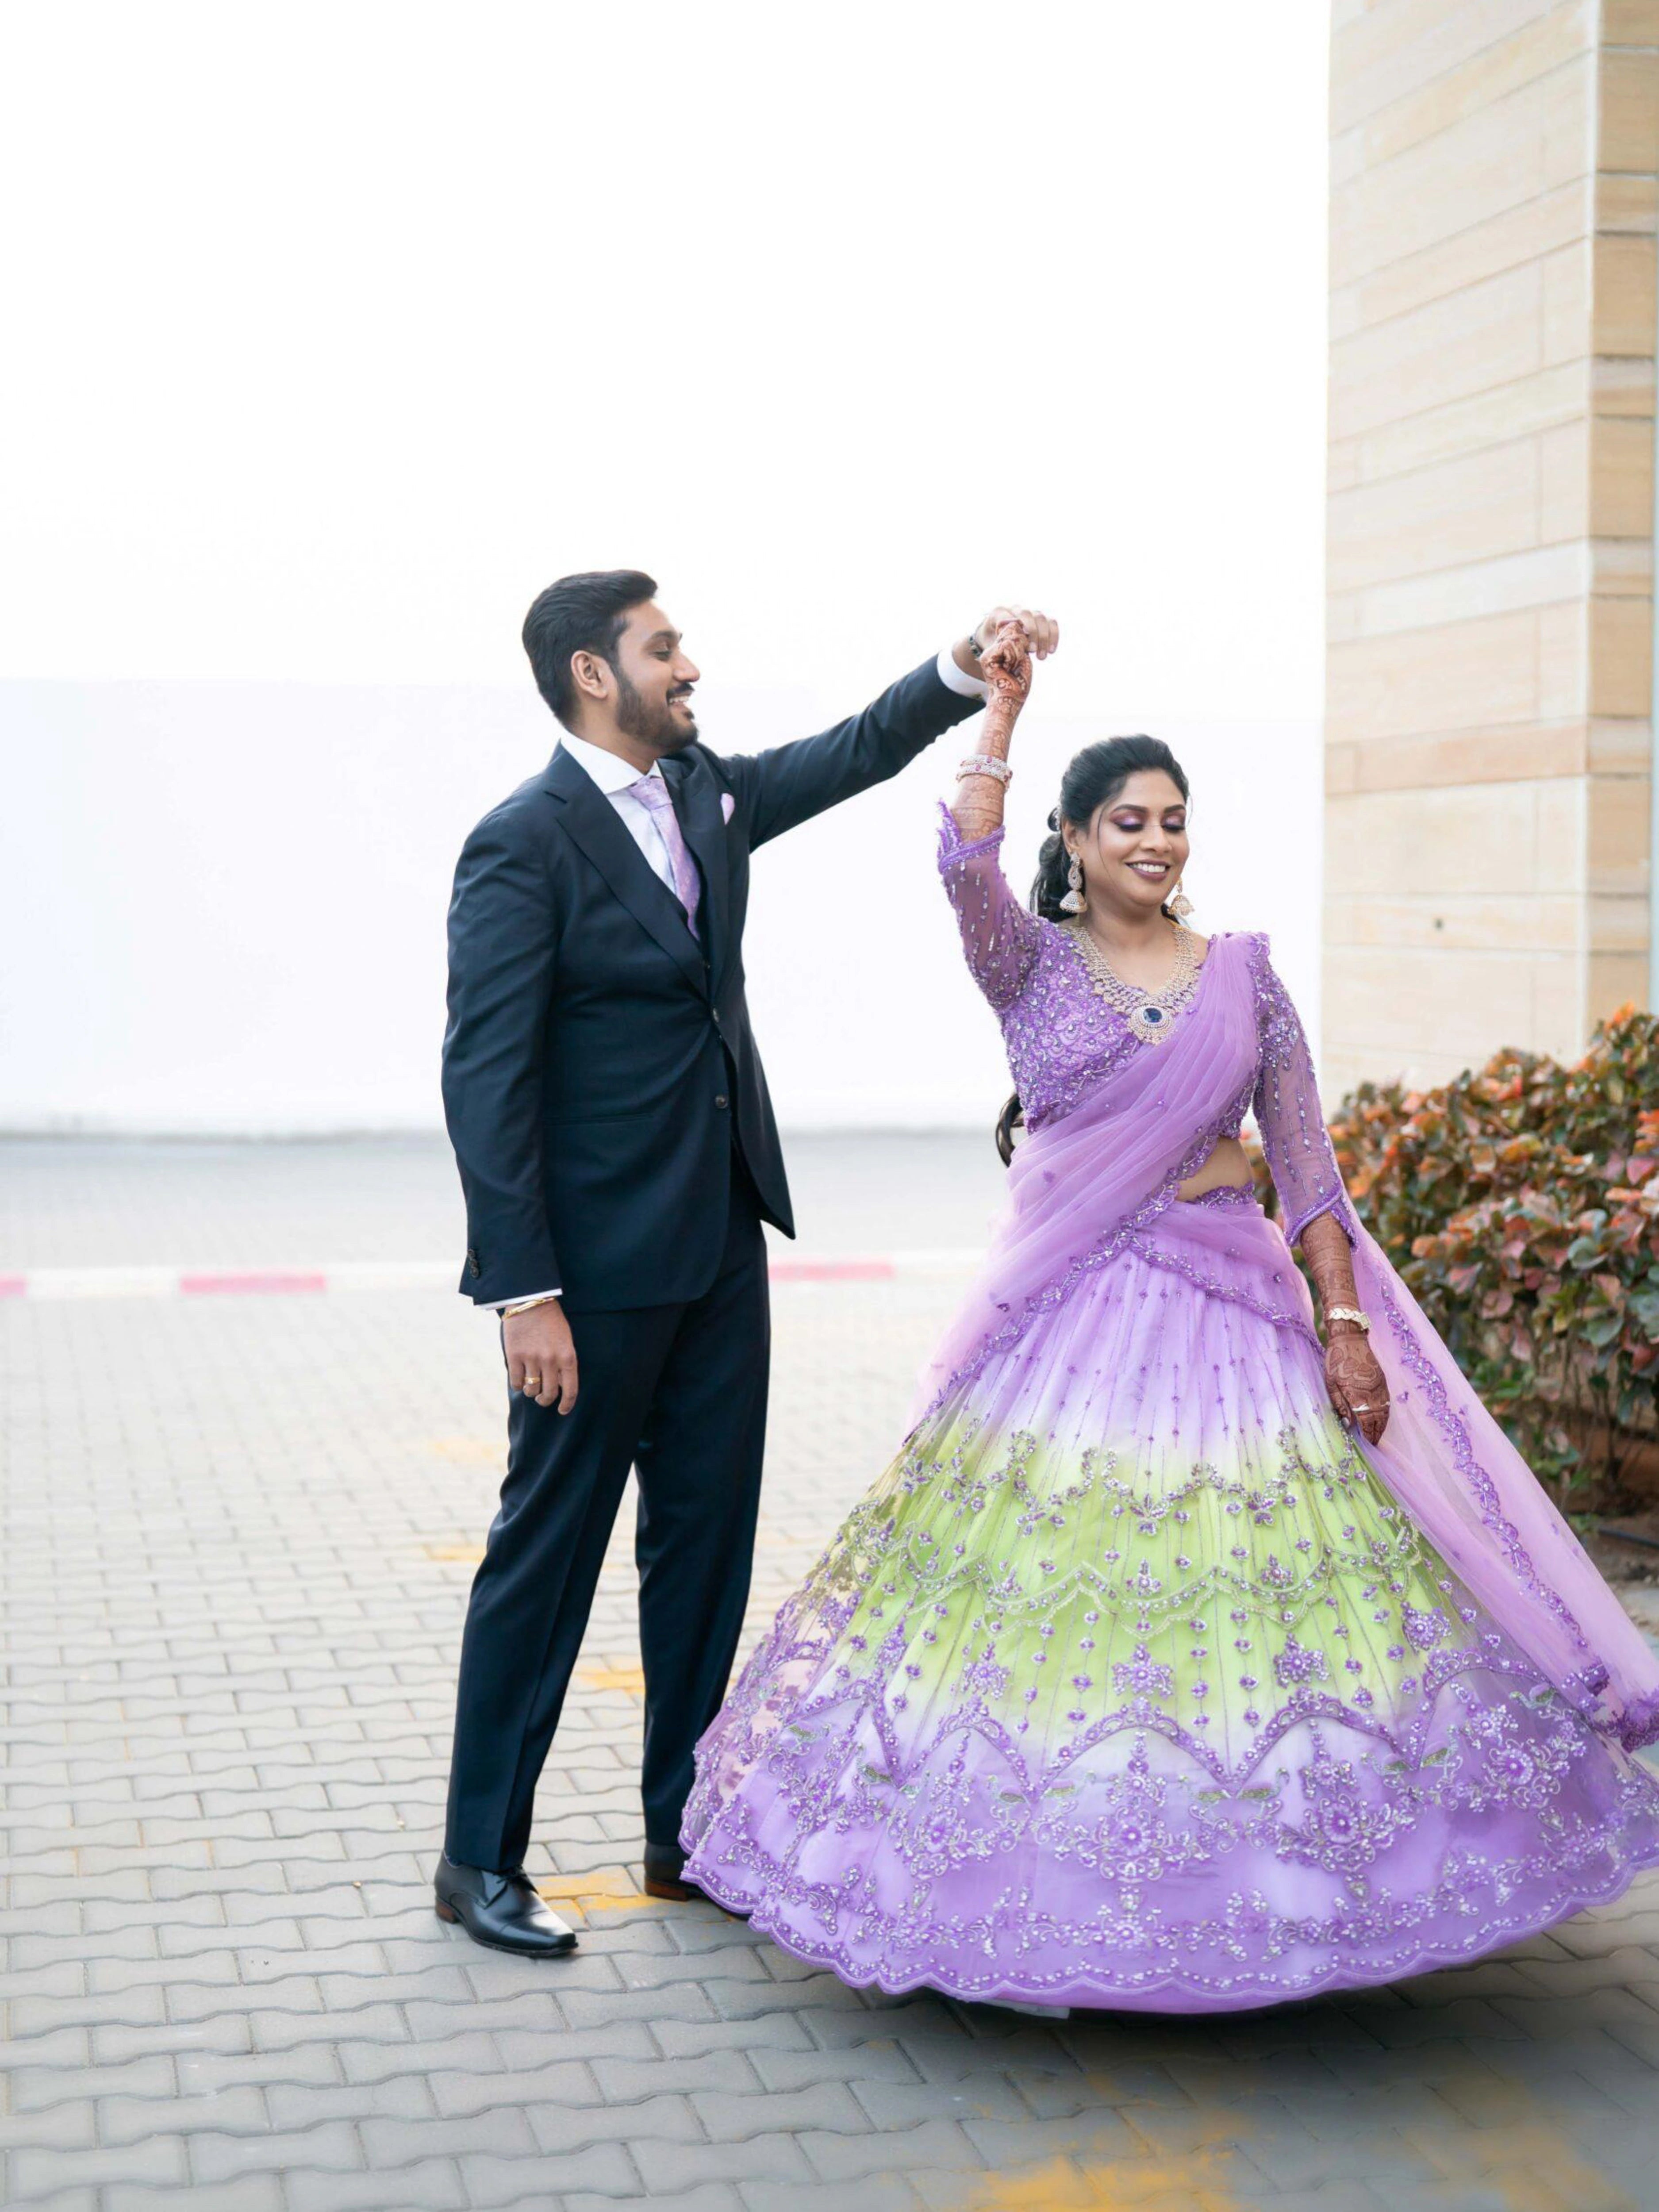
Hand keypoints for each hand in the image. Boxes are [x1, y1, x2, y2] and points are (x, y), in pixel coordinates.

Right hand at [504, 1299, 578, 1412]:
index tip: (562, 1410)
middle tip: (542, 1399)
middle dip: (545, 1401)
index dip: (567, 1405)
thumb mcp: (566, 1340)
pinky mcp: (515, 1356)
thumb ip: (564, 1362)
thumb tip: (559, 1386)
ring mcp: (532, 1359)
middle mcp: (551, 1360)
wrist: (531, 1300)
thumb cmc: (551, 1321)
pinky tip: (519, 1378)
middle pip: (548, 1394)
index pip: (571, 1390)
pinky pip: (515, 1382)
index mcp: (568, 1356)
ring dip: (530, 1392)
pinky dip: (517, 1384)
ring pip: (531, 1390)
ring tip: (530, 1385)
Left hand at [952, 606, 1058, 680]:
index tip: (1024, 640)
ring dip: (1044, 637)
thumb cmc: (989, 642)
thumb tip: (1009, 654)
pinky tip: (1051, 650)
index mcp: (998, 612)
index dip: (1018, 627)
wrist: (993, 637)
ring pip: (1041, 618)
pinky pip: (1050, 622)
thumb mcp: (987, 645)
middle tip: (1033, 651)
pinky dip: (1053, 636)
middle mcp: (1014, 608)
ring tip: (1042, 657)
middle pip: (1028, 614)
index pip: (1009, 615)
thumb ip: (996, 646)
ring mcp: (1028, 612)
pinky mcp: (1038, 619)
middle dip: (1033, 633)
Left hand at [1325, 1330, 1387, 1445]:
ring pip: (1385, 1411)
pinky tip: (1381, 1418)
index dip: (1368, 1433)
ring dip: (1383, 1424)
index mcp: (1357, 1394)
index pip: (1366, 1420)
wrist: (1350, 1339)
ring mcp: (1380, 1386)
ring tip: (1378, 1434)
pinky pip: (1387, 1401)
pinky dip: (1386, 1413)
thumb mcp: (1331, 1383)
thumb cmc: (1336, 1360)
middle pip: (1378, 1418)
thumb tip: (1347, 1424)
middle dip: (1377, 1432)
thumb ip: (1339, 1404)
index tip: (1367, 1443)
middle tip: (1374, 1443)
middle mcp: (1372, 1392)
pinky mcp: (1383, 1380)